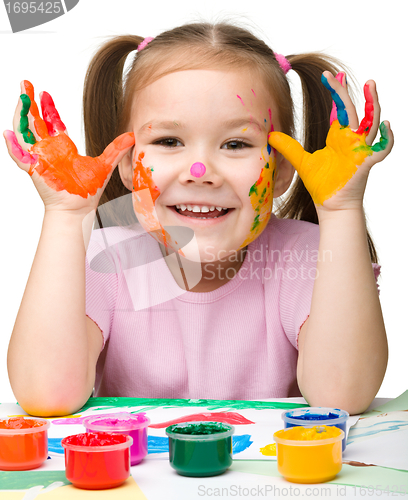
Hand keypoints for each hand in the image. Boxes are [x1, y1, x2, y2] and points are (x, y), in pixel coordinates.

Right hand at [4, 81, 133, 212]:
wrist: (79, 209)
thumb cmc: (87, 191)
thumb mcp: (104, 165)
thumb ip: (116, 149)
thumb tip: (132, 135)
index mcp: (62, 147)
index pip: (52, 123)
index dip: (47, 108)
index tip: (44, 93)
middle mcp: (48, 150)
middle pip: (34, 121)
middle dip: (29, 102)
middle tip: (26, 83)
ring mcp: (40, 158)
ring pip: (24, 132)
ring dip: (20, 115)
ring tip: (20, 98)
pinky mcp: (34, 169)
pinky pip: (19, 156)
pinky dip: (12, 145)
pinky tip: (8, 133)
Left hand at [268, 72, 393, 210]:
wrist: (331, 206)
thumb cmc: (322, 185)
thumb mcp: (301, 161)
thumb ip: (288, 147)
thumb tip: (271, 135)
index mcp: (338, 137)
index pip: (340, 110)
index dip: (337, 93)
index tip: (332, 76)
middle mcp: (351, 140)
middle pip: (353, 110)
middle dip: (347, 92)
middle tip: (338, 75)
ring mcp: (361, 149)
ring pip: (371, 122)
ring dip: (373, 103)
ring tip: (370, 84)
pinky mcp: (366, 162)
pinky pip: (381, 148)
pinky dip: (387, 138)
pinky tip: (386, 125)